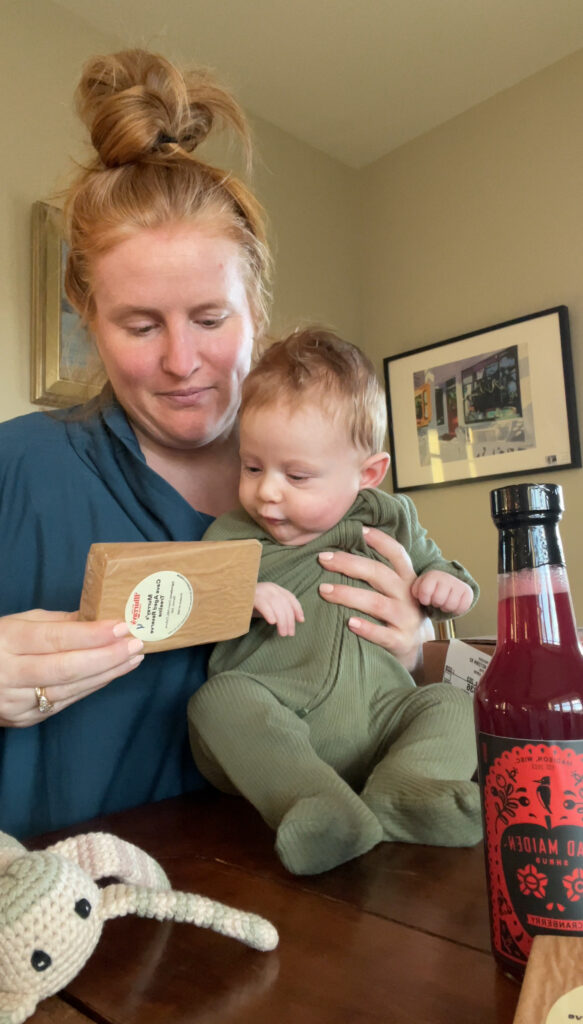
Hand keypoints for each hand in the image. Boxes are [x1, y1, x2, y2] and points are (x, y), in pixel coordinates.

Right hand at [0, 610, 144, 726]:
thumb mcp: (17, 623)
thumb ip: (56, 622)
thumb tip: (97, 616)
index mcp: (6, 641)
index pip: (54, 639)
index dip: (91, 634)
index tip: (121, 626)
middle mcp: (8, 674)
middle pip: (65, 668)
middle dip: (106, 656)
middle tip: (135, 644)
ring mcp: (15, 702)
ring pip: (69, 689)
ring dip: (107, 673)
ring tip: (133, 658)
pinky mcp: (24, 720)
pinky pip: (65, 702)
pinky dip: (92, 687)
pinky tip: (112, 674)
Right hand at [253, 583, 303, 636]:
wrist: (228, 601)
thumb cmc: (249, 607)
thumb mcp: (266, 607)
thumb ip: (278, 610)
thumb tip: (294, 620)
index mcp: (274, 588)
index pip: (290, 597)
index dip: (297, 609)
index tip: (301, 620)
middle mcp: (268, 587)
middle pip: (285, 603)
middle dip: (289, 620)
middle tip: (289, 634)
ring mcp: (259, 590)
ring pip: (276, 604)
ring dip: (282, 620)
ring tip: (282, 633)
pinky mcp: (249, 596)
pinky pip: (263, 604)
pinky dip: (269, 613)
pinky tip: (272, 622)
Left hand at [317, 527, 433, 673]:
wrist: (423, 652)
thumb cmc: (401, 615)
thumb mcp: (399, 592)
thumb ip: (381, 575)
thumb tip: (346, 553)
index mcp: (408, 580)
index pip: (397, 554)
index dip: (380, 540)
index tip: (359, 529)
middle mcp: (408, 596)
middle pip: (379, 574)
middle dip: (349, 564)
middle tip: (323, 559)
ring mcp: (406, 619)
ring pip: (376, 603)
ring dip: (348, 595)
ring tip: (324, 590)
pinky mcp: (401, 641)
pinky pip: (382, 634)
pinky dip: (366, 628)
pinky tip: (349, 623)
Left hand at [411, 570, 473, 615]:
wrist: (446, 584)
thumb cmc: (430, 589)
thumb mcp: (418, 587)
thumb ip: (415, 590)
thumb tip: (416, 595)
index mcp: (432, 576)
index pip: (426, 591)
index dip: (424, 599)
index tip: (425, 599)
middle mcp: (446, 577)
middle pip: (438, 600)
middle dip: (436, 603)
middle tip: (436, 599)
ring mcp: (458, 584)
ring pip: (450, 605)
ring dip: (446, 607)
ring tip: (444, 601)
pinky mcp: (468, 592)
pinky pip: (462, 607)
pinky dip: (457, 610)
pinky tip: (453, 604)